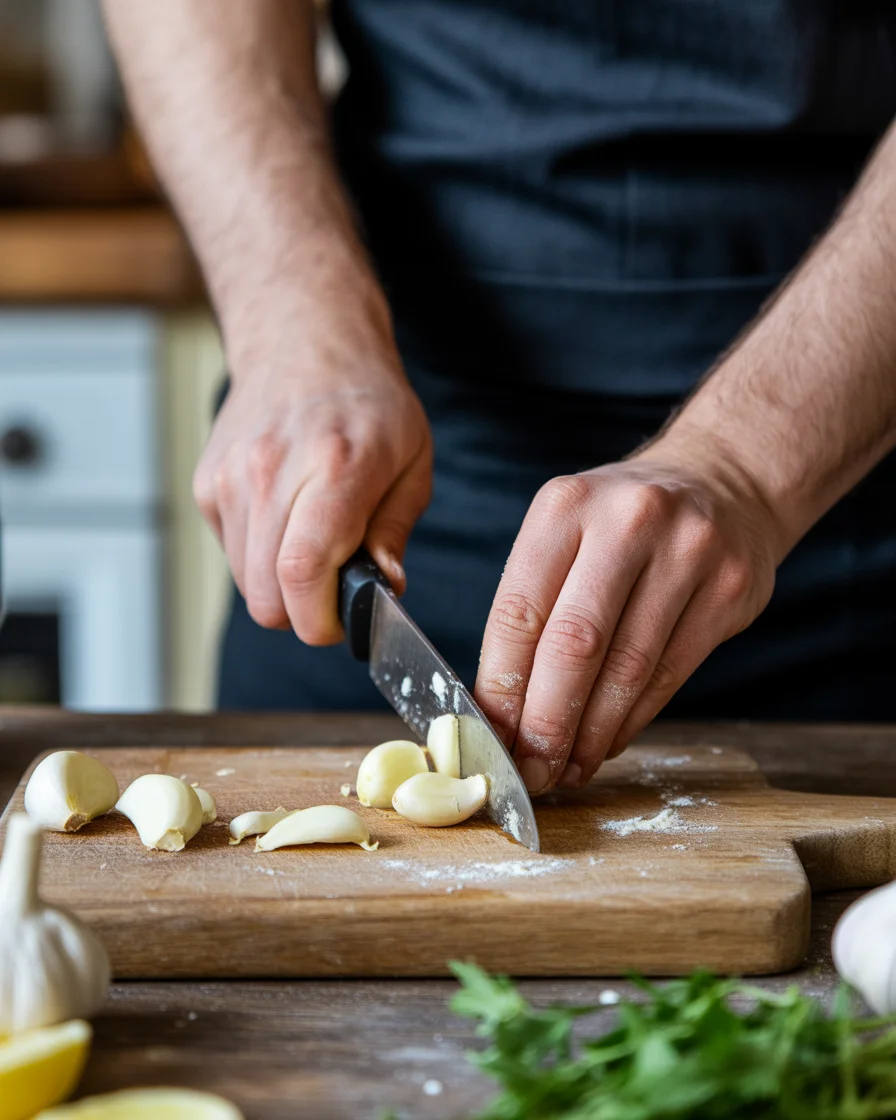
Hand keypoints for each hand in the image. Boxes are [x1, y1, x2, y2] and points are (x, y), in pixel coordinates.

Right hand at [193, 301, 431, 644]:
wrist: (304, 340)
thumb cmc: (368, 403)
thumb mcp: (413, 461)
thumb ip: (395, 530)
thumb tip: (384, 590)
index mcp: (336, 466)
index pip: (303, 573)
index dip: (320, 620)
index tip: (343, 622)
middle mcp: (273, 471)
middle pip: (266, 594)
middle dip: (303, 612)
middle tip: (334, 589)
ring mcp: (232, 477)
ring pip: (246, 583)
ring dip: (281, 587)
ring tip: (313, 546)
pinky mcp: (208, 484)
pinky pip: (231, 555)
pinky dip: (259, 558)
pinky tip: (285, 521)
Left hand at [474, 445, 779, 792]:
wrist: (720, 485)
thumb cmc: (619, 526)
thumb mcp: (565, 533)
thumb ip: (533, 607)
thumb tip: (500, 711)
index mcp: (565, 506)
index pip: (520, 611)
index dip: (501, 686)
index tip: (490, 737)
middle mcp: (627, 521)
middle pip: (575, 645)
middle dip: (547, 722)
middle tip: (531, 771)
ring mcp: (687, 552)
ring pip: (628, 668)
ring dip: (591, 733)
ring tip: (567, 768)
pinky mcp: (730, 588)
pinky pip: (670, 674)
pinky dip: (632, 719)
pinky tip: (607, 741)